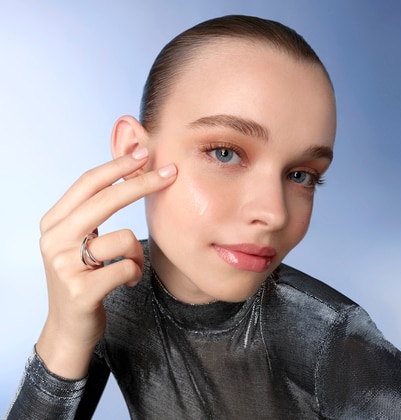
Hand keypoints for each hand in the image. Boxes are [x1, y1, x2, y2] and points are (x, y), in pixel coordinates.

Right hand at [36, 146, 176, 378]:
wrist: (69, 327)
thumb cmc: (83, 278)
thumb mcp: (80, 241)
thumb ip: (94, 212)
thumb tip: (127, 173)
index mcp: (54, 222)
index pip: (88, 183)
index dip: (118, 165)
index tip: (144, 153)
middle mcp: (54, 239)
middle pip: (106, 199)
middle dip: (143, 183)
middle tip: (171, 173)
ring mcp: (64, 265)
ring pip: (124, 239)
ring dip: (136, 254)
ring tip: (127, 268)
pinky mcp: (81, 291)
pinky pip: (127, 268)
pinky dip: (134, 274)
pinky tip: (124, 282)